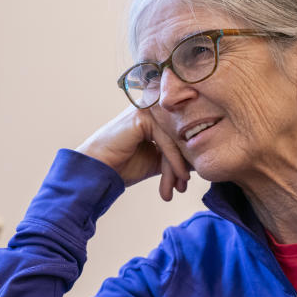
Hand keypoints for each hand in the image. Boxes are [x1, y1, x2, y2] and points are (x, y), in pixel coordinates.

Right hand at [76, 107, 190, 201]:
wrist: (97, 171)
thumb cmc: (123, 166)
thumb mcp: (156, 161)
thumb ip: (175, 156)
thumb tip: (199, 160)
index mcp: (155, 115)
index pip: (178, 135)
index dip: (183, 160)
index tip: (183, 184)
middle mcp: (152, 108)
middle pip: (178, 137)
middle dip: (180, 166)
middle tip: (181, 188)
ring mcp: (147, 109)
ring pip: (174, 140)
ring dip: (176, 168)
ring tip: (176, 188)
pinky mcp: (143, 116)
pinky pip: (166, 141)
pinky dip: (173, 162)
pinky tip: (176, 178)